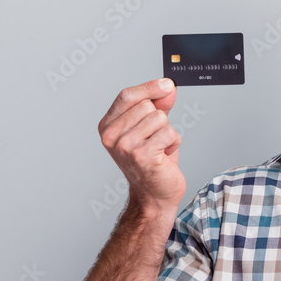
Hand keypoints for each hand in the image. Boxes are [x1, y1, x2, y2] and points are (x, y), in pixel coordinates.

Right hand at [98, 78, 184, 216]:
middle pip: (147, 105)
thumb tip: (167, 87)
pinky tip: (163, 156)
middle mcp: (111, 136)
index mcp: (107, 126)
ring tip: (159, 148)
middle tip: (155, 139)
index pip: (128, 96)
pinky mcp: (141, 155)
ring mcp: (124, 146)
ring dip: (167, 133)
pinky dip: (173, 143)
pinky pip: (168, 133)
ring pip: (159, 118)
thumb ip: (158, 106)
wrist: (154, 195)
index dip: (150, 87)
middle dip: (160, 120)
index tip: (167, 85)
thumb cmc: (152, 162)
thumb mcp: (152, 128)